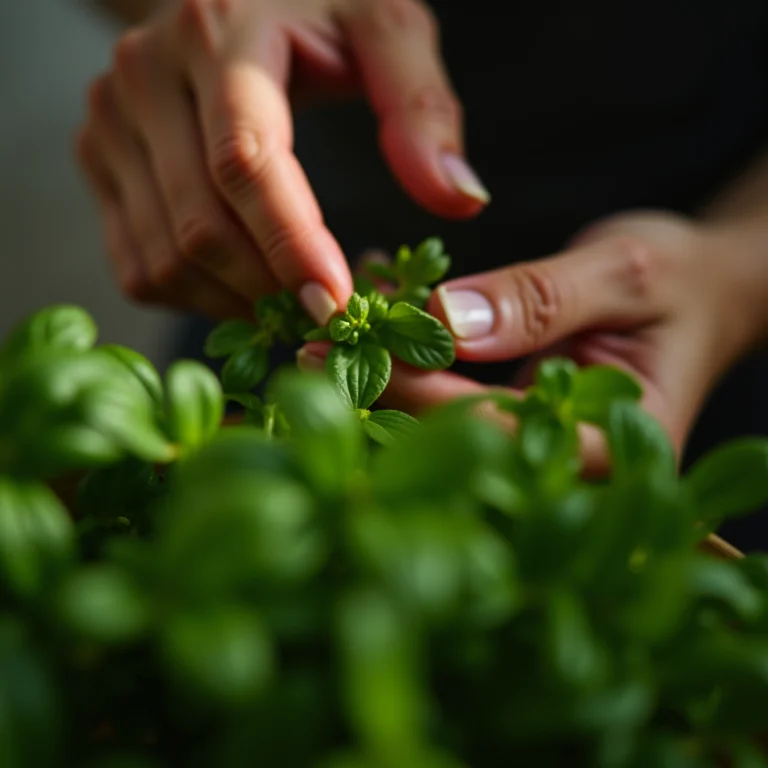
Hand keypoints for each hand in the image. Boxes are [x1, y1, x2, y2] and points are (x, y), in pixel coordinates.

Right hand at [76, 0, 488, 320]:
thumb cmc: (318, 10)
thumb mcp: (385, 28)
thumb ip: (422, 107)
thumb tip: (460, 201)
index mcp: (220, 32)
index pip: (244, 160)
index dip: (290, 243)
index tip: (336, 305)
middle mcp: (146, 75)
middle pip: (201, 225)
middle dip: (271, 290)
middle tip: (329, 319)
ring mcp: (110, 121)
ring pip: (166, 258)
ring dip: (237, 304)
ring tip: (294, 306)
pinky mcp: (98, 161)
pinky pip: (139, 266)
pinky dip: (197, 299)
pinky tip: (247, 292)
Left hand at [304, 212, 764, 470]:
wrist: (700, 294)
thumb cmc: (681, 285)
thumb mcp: (625, 275)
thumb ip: (543, 300)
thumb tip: (447, 323)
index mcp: (607, 444)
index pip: (492, 429)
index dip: (415, 392)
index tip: (346, 353)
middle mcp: (564, 460)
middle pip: (456, 437)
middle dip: (382, 391)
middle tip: (309, 350)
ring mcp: (536, 442)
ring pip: (444, 421)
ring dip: (384, 375)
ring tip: (320, 337)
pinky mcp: (515, 416)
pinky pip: (453, 393)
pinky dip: (412, 353)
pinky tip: (374, 312)